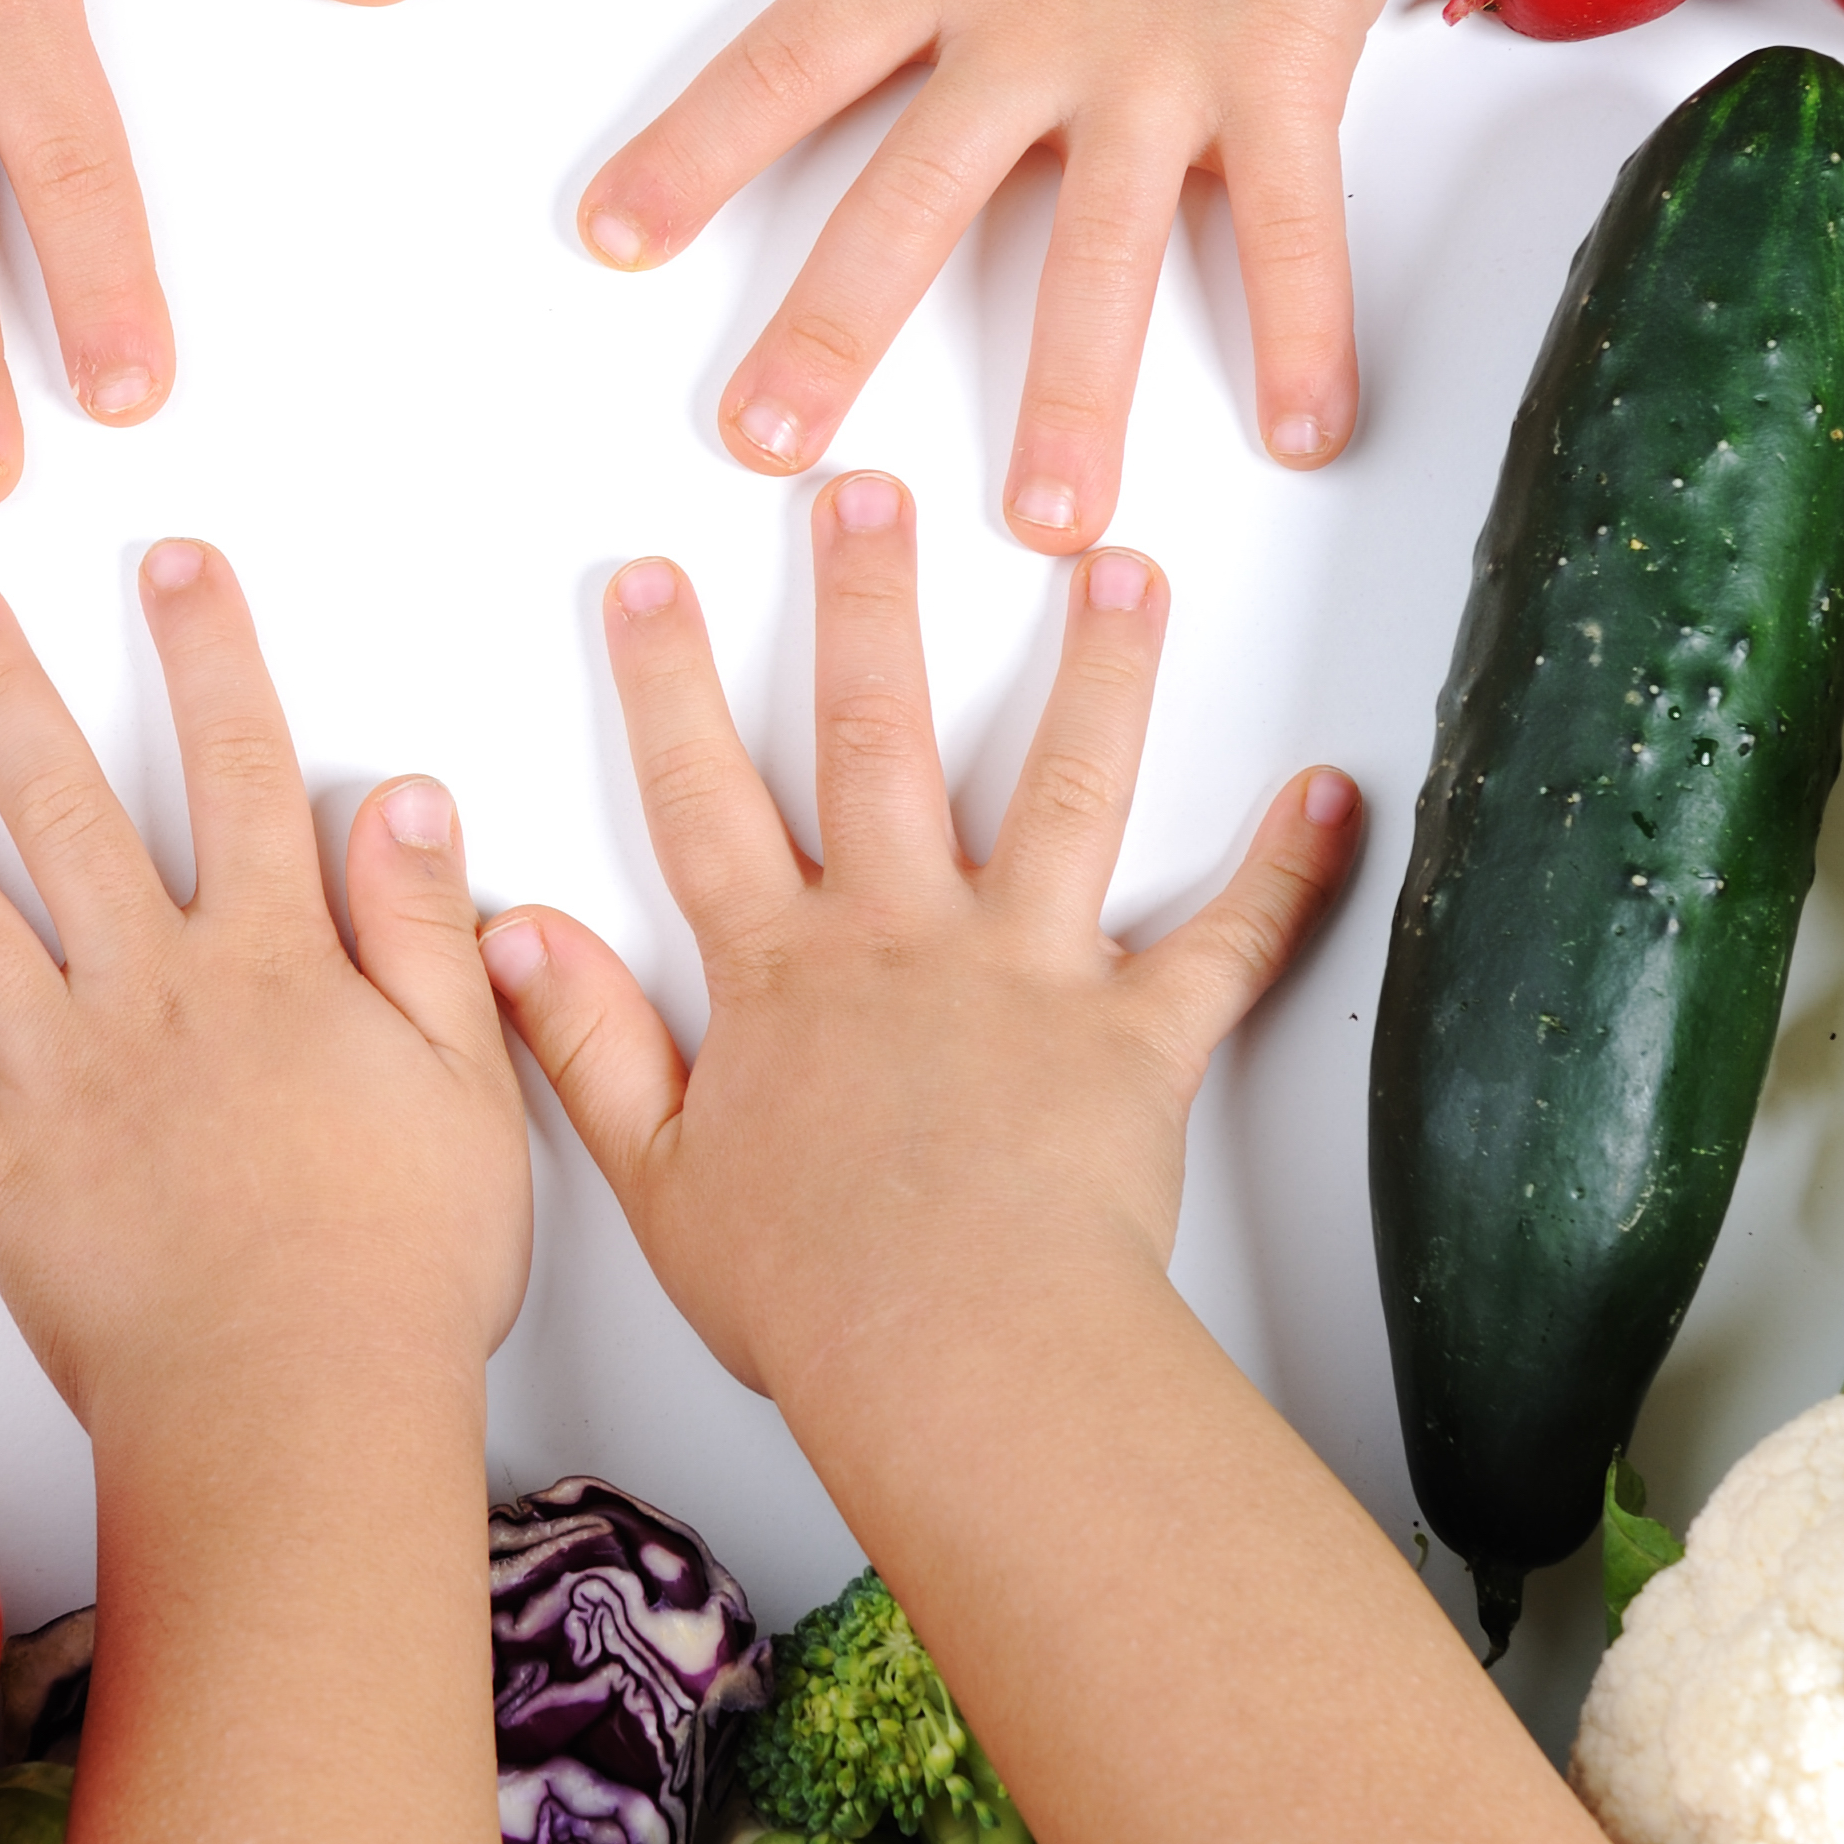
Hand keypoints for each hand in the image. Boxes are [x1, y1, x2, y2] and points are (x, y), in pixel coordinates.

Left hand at [0, 538, 528, 1423]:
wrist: (298, 1414)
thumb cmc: (400, 1269)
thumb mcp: (465, 1083)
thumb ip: (423, 932)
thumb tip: (404, 797)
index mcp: (268, 965)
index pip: (239, 769)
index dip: (209, 654)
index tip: (171, 562)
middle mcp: (148, 996)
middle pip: (63, 809)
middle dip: (0, 690)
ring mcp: (57, 1081)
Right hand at [484, 470, 1356, 1409]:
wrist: (963, 1351)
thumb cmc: (816, 1294)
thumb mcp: (658, 1176)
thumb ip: (588, 1042)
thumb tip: (513, 934)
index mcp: (781, 975)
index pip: (702, 799)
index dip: (668, 685)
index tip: (651, 583)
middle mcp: (903, 940)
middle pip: (875, 736)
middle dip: (867, 600)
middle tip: (867, 491)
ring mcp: (1028, 973)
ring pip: (1063, 788)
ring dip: (1098, 669)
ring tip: (1119, 566)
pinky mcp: (1138, 1036)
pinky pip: (1226, 944)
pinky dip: (1285, 872)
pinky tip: (1330, 797)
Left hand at [582, 0, 1476, 550]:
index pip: (785, 70)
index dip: (693, 154)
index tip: (609, 241)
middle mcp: (1036, 30)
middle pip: (908, 204)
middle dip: (832, 332)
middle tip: (768, 450)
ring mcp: (1163, 61)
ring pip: (1101, 257)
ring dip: (1074, 396)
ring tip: (1047, 524)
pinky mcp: (1286, 65)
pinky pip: (1295, 220)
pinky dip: (1307, 327)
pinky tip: (1307, 433)